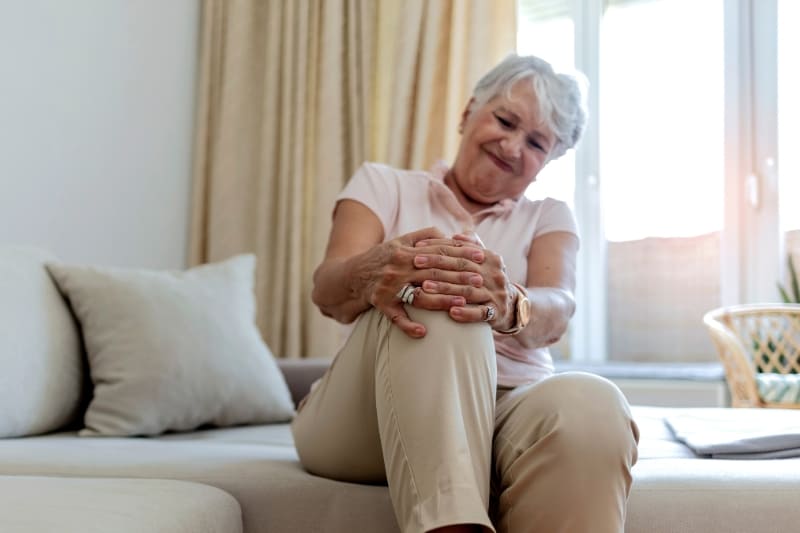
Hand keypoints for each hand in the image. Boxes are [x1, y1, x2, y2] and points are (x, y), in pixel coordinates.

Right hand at [364, 227, 487, 337]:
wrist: (351, 274)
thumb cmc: (384, 257)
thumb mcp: (402, 241)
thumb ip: (427, 236)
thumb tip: (452, 235)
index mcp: (406, 251)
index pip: (439, 251)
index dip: (461, 253)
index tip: (481, 256)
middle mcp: (398, 268)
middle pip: (434, 273)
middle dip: (459, 276)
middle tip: (480, 280)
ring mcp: (389, 287)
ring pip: (419, 295)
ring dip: (441, 300)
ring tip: (462, 302)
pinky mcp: (381, 304)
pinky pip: (396, 317)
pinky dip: (408, 325)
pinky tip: (423, 332)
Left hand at [413, 232, 516, 330]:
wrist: (511, 306)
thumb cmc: (488, 280)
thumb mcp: (484, 261)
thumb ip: (471, 247)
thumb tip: (456, 235)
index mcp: (491, 257)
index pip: (462, 249)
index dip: (439, 247)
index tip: (417, 247)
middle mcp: (495, 274)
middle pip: (463, 267)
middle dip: (437, 265)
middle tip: (415, 263)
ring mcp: (497, 293)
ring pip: (468, 290)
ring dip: (445, 289)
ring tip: (425, 287)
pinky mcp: (496, 312)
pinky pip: (480, 313)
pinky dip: (466, 313)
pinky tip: (450, 313)